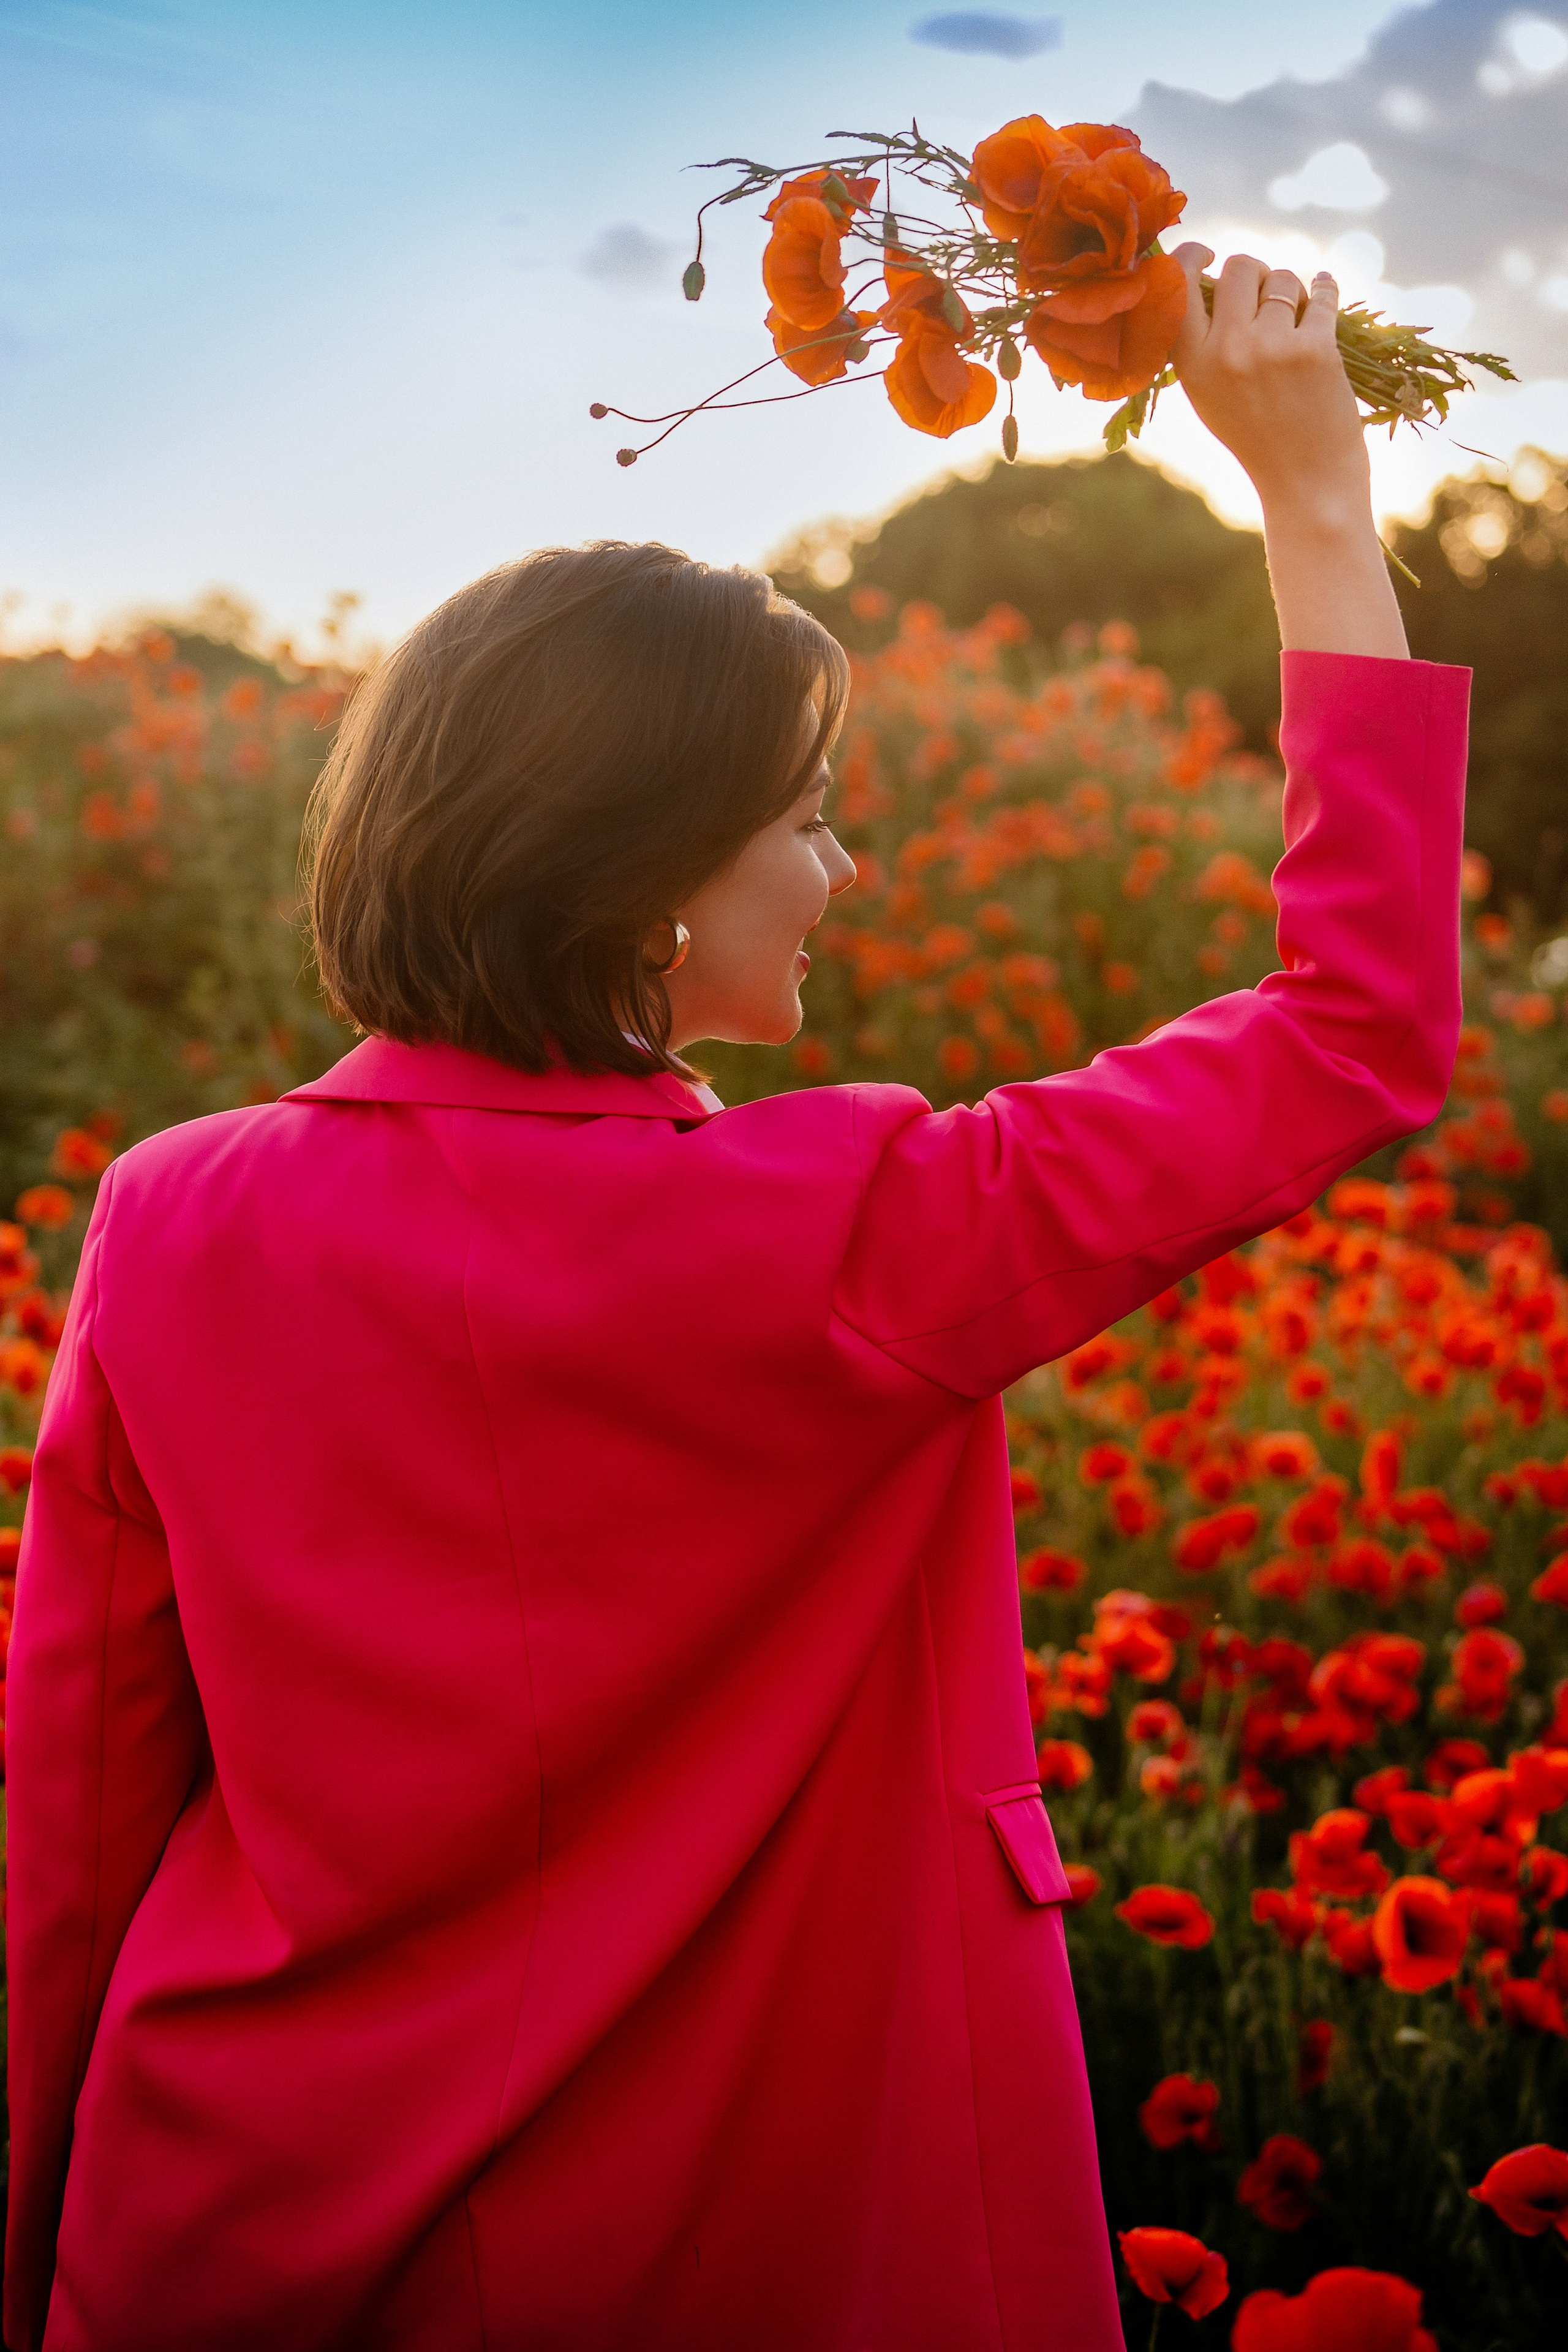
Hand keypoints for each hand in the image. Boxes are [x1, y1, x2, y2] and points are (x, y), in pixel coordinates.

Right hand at [1170, 246, 1368, 524]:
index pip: (1179, 284)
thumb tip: (1209, 276)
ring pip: (1283, 278)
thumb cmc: (1256, 438)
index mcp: (1191, 364)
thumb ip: (1202, 342)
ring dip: (1293, 291)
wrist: (1305, 484)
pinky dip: (1325, 290)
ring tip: (1295, 321)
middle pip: (1240, 267)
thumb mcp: (1209, 395)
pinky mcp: (1315, 348)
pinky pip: (1322, 294)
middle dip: (1256, 273)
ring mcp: (1271, 348)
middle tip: (1266, 296)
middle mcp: (1227, 351)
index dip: (1192, 256)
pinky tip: (1324, 292)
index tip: (1207, 253)